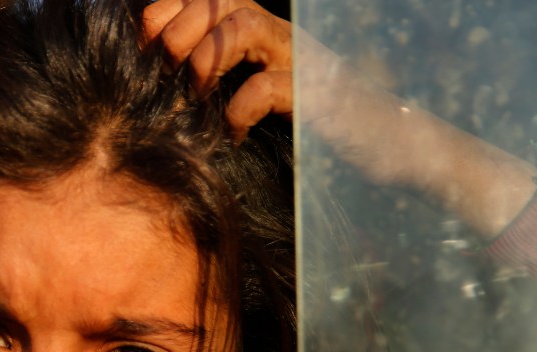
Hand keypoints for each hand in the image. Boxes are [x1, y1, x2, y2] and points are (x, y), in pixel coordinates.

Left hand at [145, 0, 536, 237]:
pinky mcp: (318, 97)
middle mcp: (284, 36)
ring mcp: (303, 61)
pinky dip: (238, 109)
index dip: (171, 7)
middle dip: (179, 28)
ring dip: (205, 58)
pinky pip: (266, 86)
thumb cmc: (319, 132)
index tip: (142, 40)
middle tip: (161, 68)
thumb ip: (225, 86)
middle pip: (222, 0)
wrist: (394, 153)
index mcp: (266, 33)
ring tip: (193, 95)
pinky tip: (233, 134)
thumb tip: (169, 90)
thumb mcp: (262, 103)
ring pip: (242, 26)